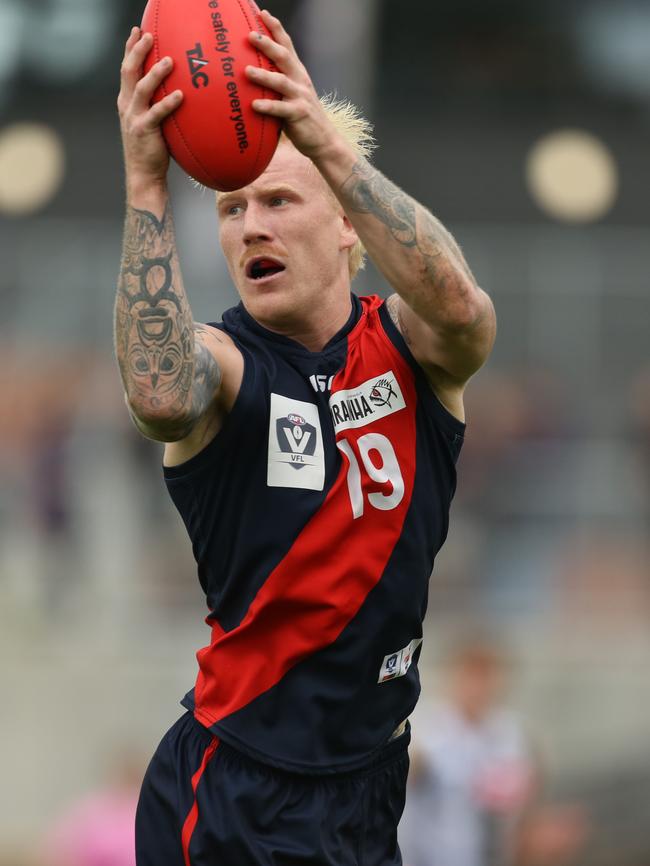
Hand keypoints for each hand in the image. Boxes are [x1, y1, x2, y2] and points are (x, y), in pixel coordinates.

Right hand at [117, 27, 183, 188]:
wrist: (143, 174)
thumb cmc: (151, 147)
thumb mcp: (149, 120)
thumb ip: (155, 103)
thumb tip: (176, 87)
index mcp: (126, 100)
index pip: (127, 69)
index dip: (130, 48)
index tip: (138, 31)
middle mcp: (126, 105)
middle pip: (129, 72)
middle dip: (138, 51)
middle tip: (149, 36)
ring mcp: (133, 118)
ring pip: (142, 89)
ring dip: (155, 73)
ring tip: (169, 61)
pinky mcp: (144, 131)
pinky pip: (157, 113)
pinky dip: (168, 103)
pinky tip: (180, 95)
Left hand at [245, 10, 337, 161]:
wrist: (324, 140)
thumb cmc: (302, 117)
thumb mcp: (292, 94)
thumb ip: (277, 82)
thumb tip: (252, 71)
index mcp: (298, 72)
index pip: (287, 45)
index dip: (275, 28)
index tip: (262, 13)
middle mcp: (300, 80)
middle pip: (283, 57)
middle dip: (267, 44)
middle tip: (250, 35)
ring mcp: (300, 97)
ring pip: (280, 82)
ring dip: (263, 75)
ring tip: (246, 71)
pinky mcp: (298, 114)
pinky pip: (281, 109)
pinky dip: (267, 106)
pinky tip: (254, 106)